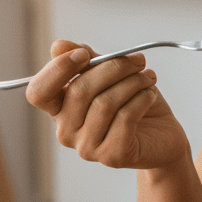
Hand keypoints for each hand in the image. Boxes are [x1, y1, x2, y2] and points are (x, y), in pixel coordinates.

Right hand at [25, 39, 189, 169]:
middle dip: (113, 67)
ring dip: (133, 82)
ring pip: (105, 103)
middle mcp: (67, 131)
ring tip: (148, 77)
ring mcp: (87, 147)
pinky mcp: (112, 156)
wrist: (162, 137)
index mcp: (60, 109)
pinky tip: (150, 95)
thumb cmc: (133, 103)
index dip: (57, 69)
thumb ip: (88, 61)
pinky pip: (125, 118)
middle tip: (138, 60)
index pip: (39, 92)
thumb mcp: (112, 76)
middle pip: (79, 91)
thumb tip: (58, 45)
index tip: (85, 53)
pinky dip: (142, 99)